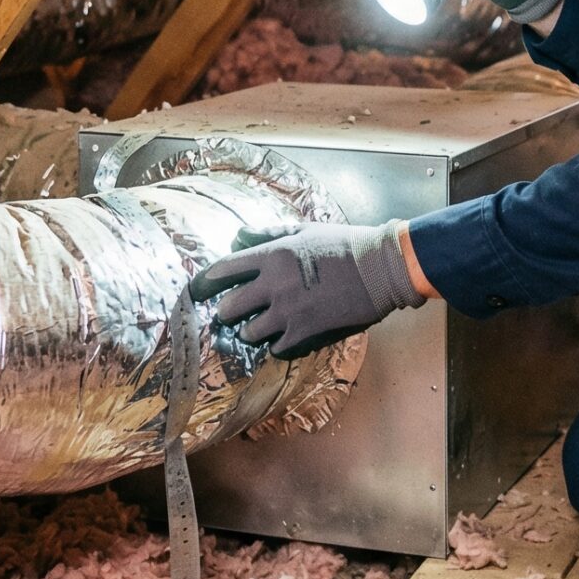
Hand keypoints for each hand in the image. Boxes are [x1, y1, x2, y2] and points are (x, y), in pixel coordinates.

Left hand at [189, 222, 428, 359]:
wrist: (380, 268)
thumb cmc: (345, 243)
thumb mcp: (304, 230)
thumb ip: (269, 234)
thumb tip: (239, 237)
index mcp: (271, 254)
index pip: (223, 270)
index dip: (205, 282)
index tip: (198, 289)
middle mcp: (273, 284)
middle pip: (228, 308)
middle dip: (228, 311)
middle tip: (233, 312)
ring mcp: (288, 311)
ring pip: (248, 333)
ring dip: (251, 331)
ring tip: (260, 327)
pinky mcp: (305, 332)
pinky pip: (275, 348)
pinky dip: (277, 345)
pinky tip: (284, 338)